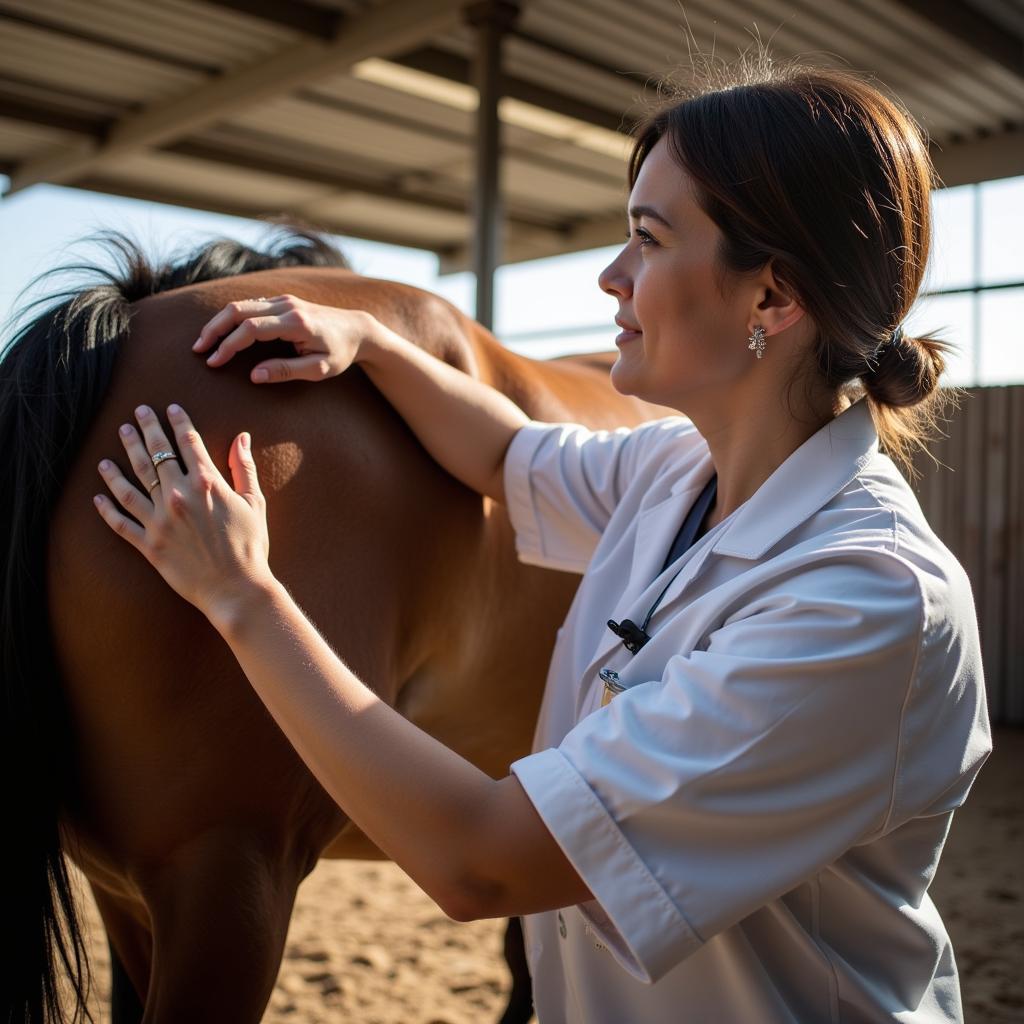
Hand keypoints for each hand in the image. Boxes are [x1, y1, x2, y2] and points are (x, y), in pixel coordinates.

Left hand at [94, 403, 274, 626]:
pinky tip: (99, 495)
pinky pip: (121, 522)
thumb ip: (244, 468)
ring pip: (132, 482)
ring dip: (122, 458)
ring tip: (118, 438)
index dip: (178, 422)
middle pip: (156, 454)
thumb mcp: (253, 502)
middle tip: (137, 412)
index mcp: (206, 483)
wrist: (236, 588)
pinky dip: (107, 508)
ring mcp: (159, 519)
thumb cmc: (251, 546)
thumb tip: (241, 438)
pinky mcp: (148, 544)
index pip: (188, 443)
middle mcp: (178, 495)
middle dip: (146, 430)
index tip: (170, 408)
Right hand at [193, 295, 376, 383]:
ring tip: (204, 343)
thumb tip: (254, 376)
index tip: (214, 362)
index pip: (251, 329)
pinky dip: (232, 318)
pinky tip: (222, 333)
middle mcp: (287, 305)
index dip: (229, 345)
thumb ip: (287, 371)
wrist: (357, 329)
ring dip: (219, 322)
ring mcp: (284, 300)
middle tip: (198, 349)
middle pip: (238, 310)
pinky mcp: (282, 300)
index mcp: (296, 323)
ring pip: (241, 304)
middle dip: (214, 329)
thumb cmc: (340, 353)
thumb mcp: (319, 369)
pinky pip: (250, 305)